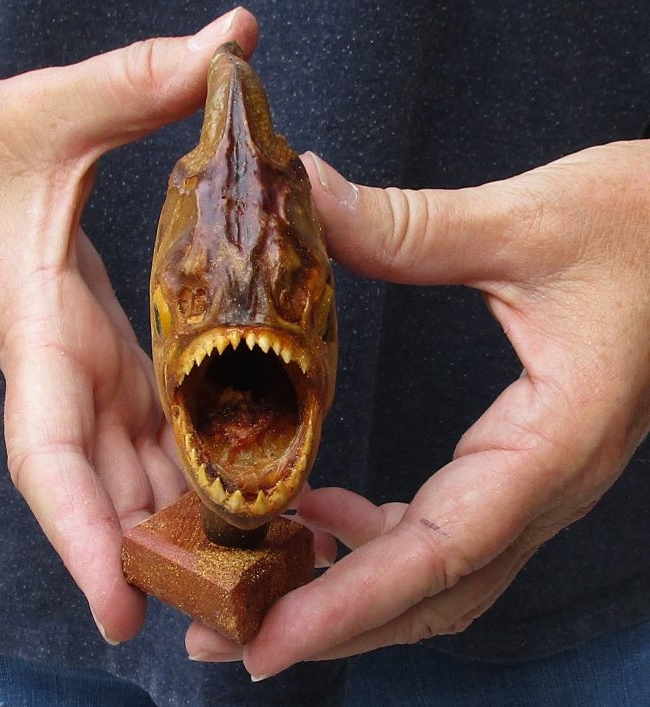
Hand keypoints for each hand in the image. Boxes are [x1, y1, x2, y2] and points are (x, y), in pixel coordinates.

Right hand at [0, 3, 257, 641]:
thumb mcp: (56, 107)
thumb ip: (141, 81)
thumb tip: (235, 36)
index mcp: (40, 330)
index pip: (51, 453)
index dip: (79, 534)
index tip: (119, 609)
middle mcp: (65, 372)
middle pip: (103, 490)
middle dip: (154, 553)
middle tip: (232, 611)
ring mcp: (88, 374)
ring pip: (132, 471)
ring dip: (181, 525)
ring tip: (256, 573)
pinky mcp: (107, 361)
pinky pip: (150, 433)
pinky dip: (188, 471)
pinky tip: (244, 494)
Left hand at [185, 140, 649, 675]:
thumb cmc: (647, 226)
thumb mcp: (529, 221)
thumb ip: (411, 224)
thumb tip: (305, 195)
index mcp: (552, 443)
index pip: (441, 552)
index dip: (350, 605)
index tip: (269, 640)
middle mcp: (544, 485)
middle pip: (431, 594)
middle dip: (330, 625)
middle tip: (227, 636)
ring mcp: (533, 481)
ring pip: (436, 577)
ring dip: (347, 592)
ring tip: (256, 582)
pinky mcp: (519, 462)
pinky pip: (441, 531)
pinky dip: (373, 541)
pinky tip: (318, 509)